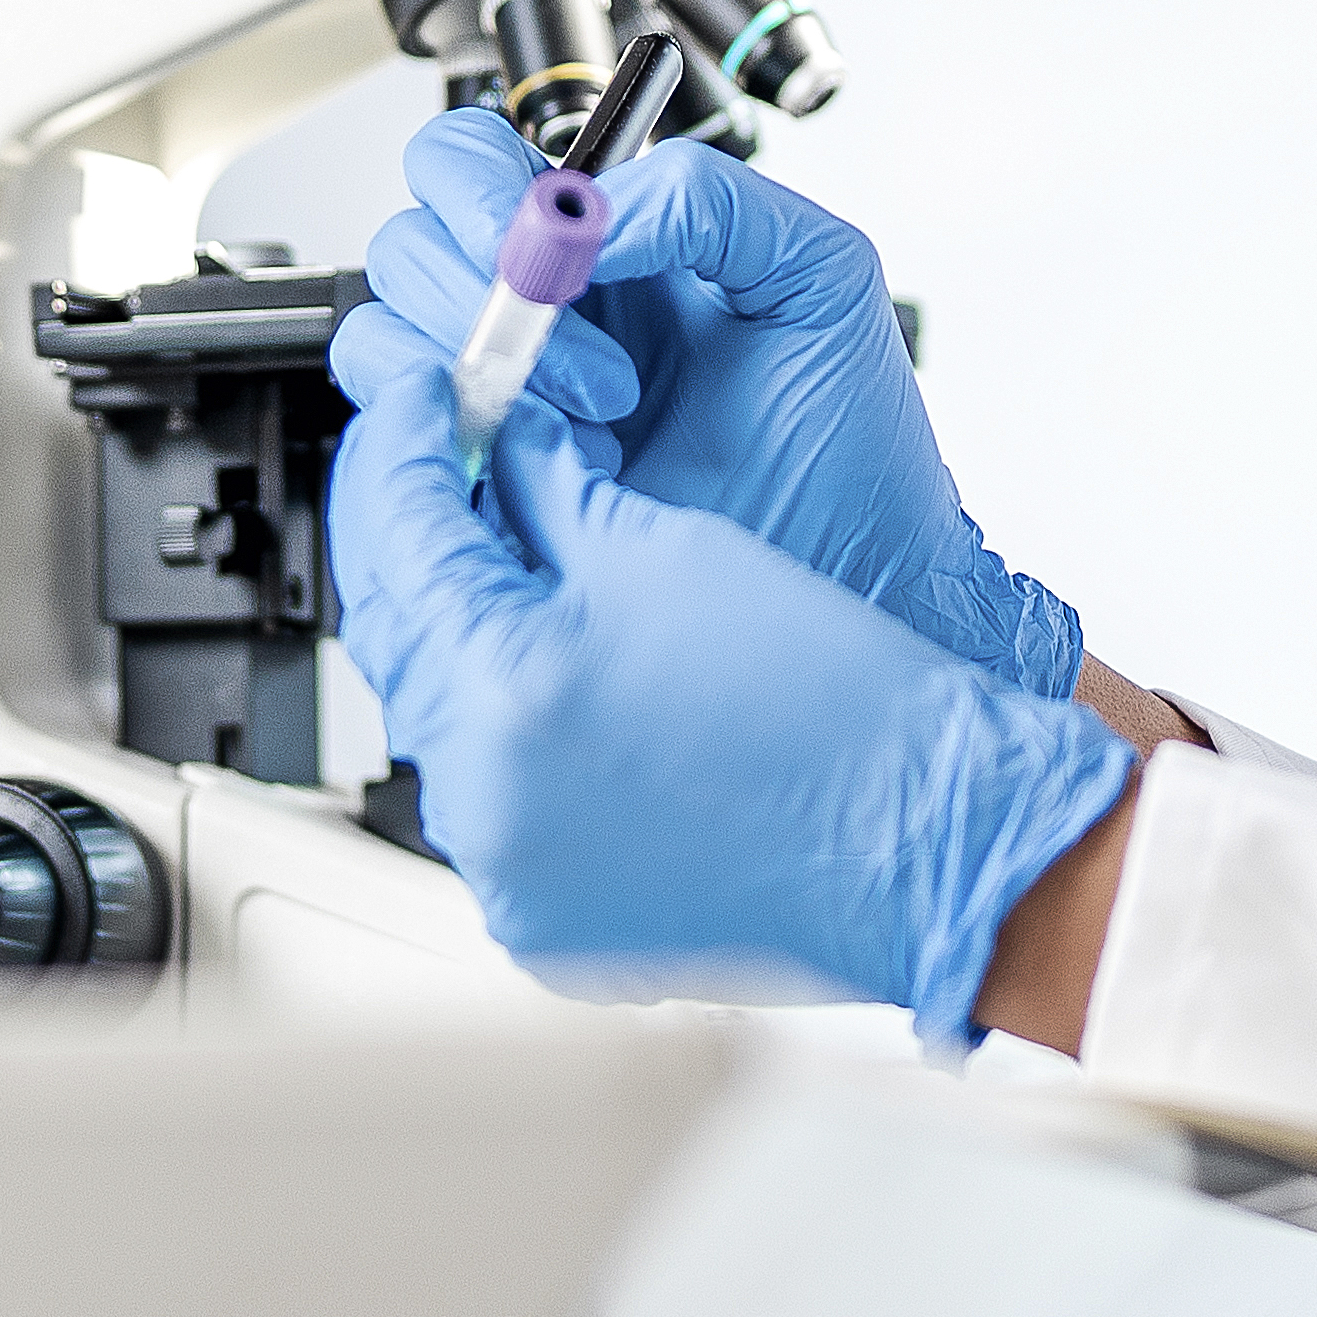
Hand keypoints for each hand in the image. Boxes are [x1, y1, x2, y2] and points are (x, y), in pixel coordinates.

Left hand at [325, 301, 1129, 1031]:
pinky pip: (484, 798)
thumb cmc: (831, 705)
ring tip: (516, 569)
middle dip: (417, 533)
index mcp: (504, 685)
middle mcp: (483, 797)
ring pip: (433, 712)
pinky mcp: (542, 919)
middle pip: (394, 623)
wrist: (922, 838)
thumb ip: (544, 489)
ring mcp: (507, 872)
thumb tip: (489, 448)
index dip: (405, 439)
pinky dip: (500, 727)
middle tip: (457, 469)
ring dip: (457, 631)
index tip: (431, 397)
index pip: (397, 524)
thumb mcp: (667, 544)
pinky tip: (550, 675)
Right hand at [355, 110, 1084, 699]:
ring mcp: (503, 408)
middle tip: (593, 358)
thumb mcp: (814, 276)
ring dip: (479, 375)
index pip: (468, 162)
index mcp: (601, 244)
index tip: (530, 241)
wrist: (862, 585)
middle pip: (406, 246)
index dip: (472, 187)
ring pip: (385, 343)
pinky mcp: (485, 495)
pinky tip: (555, 471)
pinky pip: (401, 450)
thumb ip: (709, 199)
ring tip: (601, 424)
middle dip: (480, 294)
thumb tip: (586, 215)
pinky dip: (457, 447)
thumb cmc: (850, 449)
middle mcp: (534, 317)